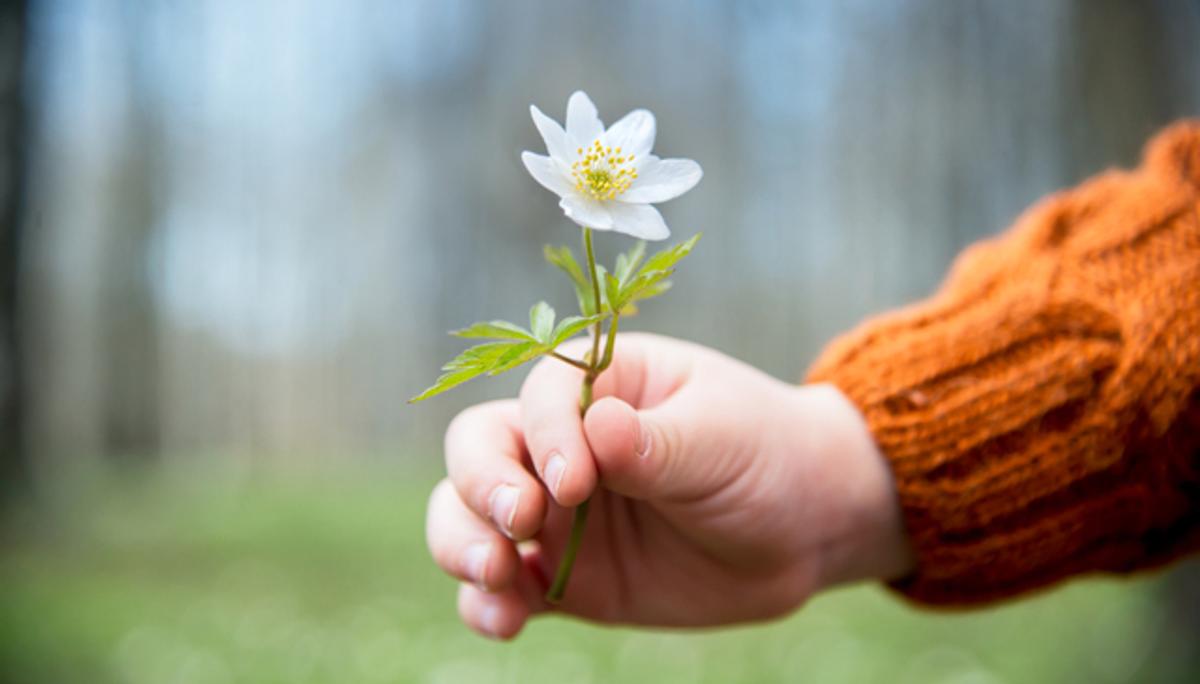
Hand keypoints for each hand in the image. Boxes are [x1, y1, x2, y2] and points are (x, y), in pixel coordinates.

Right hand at [425, 333, 913, 638]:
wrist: (805, 531)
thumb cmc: (766, 456)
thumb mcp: (722, 438)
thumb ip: (654, 442)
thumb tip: (597, 429)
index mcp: (600, 386)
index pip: (539, 397)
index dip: (545, 437)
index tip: (578, 482)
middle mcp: (562, 445)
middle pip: (478, 449)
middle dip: (480, 484)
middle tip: (518, 522)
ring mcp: (557, 514)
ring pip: (468, 517)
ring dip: (461, 543)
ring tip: (495, 576)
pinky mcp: (563, 578)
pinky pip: (504, 590)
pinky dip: (487, 604)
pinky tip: (505, 620)